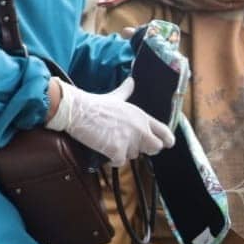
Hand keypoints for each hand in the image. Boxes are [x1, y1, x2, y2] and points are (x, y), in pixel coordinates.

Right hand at [49, 77, 174, 166]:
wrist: (78, 110)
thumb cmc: (95, 104)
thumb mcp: (115, 97)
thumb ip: (126, 91)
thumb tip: (131, 81)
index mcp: (142, 116)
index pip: (165, 132)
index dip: (166, 140)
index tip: (165, 144)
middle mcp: (140, 128)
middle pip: (156, 148)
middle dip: (146, 149)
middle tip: (130, 145)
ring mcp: (129, 140)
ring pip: (134, 156)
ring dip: (123, 152)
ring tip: (110, 140)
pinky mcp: (117, 150)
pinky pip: (119, 162)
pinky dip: (111, 159)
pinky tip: (103, 148)